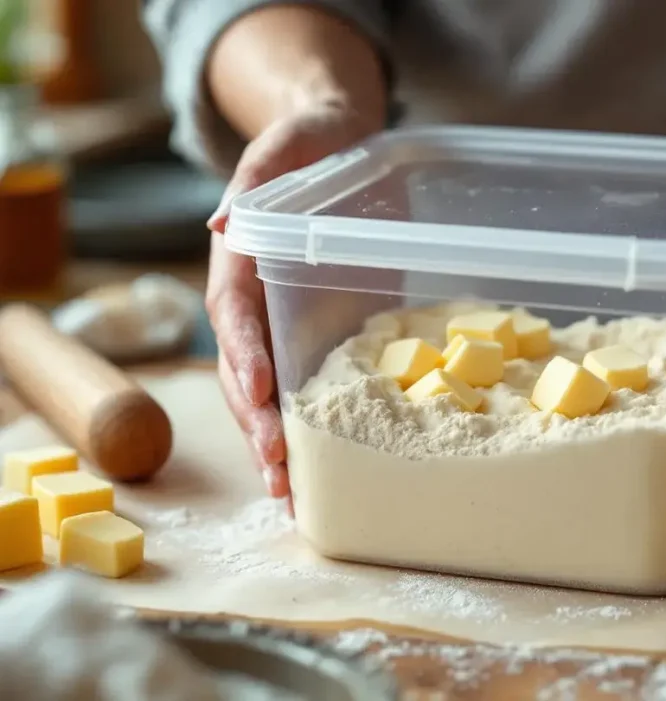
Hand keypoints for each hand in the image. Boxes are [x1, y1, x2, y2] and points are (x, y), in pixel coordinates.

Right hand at [205, 99, 374, 498]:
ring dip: (276, 444)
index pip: (235, 315)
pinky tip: (322, 472)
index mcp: (241, 264)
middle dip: (257, 423)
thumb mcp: (286, 148)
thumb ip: (257, 179)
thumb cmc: (310, 144)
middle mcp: (256, 305)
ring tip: (290, 494)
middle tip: (277, 471)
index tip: (261, 393)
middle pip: (245, 372)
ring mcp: (286, 327)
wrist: (341, 146)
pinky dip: (311, 431)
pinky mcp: (320, 336)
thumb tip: (221, 226)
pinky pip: (310, 388)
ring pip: (270, 395)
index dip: (245, 355)